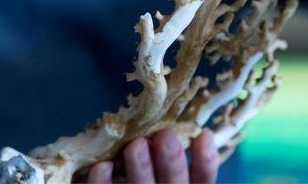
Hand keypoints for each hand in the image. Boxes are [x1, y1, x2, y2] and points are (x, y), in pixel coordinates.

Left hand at [87, 128, 218, 183]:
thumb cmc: (150, 179)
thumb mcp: (169, 176)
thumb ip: (171, 162)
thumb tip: (169, 128)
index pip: (202, 181)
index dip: (205, 161)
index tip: (204, 135)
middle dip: (171, 161)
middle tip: (165, 134)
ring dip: (141, 168)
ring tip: (137, 144)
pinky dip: (103, 183)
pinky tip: (102, 166)